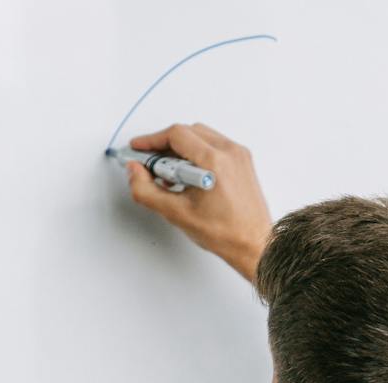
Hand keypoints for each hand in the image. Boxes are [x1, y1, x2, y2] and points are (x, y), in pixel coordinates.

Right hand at [124, 124, 271, 283]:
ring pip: (201, 136)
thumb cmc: (224, 233)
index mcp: (214, 162)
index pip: (176, 135)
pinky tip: (188, 174)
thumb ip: (146, 190)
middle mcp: (229, 152)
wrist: (253, 244)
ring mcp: (238, 154)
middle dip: (164, 144)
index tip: (138, 148)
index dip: (151, 140)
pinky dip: (197, 153)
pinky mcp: (243, 160)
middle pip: (187, 132)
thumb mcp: (176, 213)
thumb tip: (134, 171)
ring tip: (169, 173)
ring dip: (180, 148)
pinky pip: (214, 144)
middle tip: (150, 163)